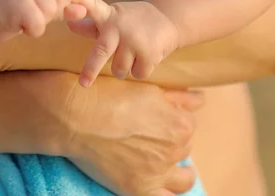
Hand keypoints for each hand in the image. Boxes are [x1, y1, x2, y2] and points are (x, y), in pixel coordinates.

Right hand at [0, 0, 91, 39]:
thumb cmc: (18, 8)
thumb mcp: (44, 5)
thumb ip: (64, 7)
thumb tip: (84, 10)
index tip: (54, 3)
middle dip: (53, 11)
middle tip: (36, 13)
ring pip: (50, 10)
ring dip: (41, 21)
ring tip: (27, 18)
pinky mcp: (16, 5)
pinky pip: (38, 24)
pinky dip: (32, 30)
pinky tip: (21, 25)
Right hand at [65, 77, 202, 195]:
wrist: (75, 115)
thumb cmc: (108, 95)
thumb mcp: (147, 87)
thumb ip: (178, 96)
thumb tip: (199, 99)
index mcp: (180, 121)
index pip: (189, 121)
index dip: (174, 117)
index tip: (162, 116)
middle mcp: (175, 148)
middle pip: (184, 146)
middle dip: (173, 140)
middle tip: (151, 133)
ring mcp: (159, 171)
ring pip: (183, 176)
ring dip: (178, 169)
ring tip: (161, 161)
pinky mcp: (140, 189)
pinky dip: (167, 193)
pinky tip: (160, 184)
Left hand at [68, 0, 178, 86]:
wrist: (167, 18)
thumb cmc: (131, 20)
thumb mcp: (112, 18)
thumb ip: (90, 25)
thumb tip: (69, 25)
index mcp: (107, 15)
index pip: (91, 6)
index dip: (80, 1)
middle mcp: (119, 26)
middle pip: (101, 51)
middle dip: (91, 68)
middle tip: (84, 83)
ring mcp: (135, 40)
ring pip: (119, 70)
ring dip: (124, 68)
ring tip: (132, 52)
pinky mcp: (149, 53)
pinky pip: (137, 74)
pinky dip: (140, 70)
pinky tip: (146, 55)